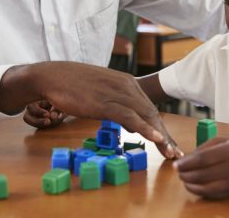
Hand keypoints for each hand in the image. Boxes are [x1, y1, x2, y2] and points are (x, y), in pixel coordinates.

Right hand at [0, 61, 180, 158]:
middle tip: (175, 153)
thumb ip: (119, 106)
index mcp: (127, 83)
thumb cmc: (74, 85)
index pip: (149, 108)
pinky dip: (144, 128)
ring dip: (160, 136)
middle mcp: (126, 85)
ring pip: (145, 116)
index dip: (161, 128)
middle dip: (165, 135)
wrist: (52, 76)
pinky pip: (130, 116)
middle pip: (152, 113)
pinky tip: (155, 138)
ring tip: (169, 152)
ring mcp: (116, 93)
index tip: (169, 144)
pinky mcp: (104, 102)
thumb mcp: (103, 93)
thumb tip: (132, 124)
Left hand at [173, 137, 228, 198]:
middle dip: (186, 174)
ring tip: (183, 180)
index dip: (187, 163)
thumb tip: (186, 158)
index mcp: (228, 151)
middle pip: (202, 174)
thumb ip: (205, 148)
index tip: (176, 165)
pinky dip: (201, 192)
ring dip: (191, 185)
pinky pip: (214, 194)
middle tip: (177, 172)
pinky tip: (194, 187)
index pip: (202, 159)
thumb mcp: (224, 140)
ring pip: (207, 187)